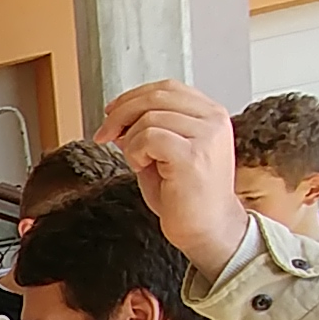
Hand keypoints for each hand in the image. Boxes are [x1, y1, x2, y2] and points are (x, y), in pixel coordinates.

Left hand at [92, 81, 252, 272]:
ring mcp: (206, 136)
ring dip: (131, 141)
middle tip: (104, 134)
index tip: (112, 112)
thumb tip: (117, 118)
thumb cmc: (187, 198)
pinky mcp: (193, 156)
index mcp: (211, 115)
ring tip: (139, 163)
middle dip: (121, 113)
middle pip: (156, 96)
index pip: (167, 88)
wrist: (207, 231)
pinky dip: (135, 152)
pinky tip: (142, 168)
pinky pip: (149, 137)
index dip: (134, 96)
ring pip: (149, 117)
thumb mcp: (162, 156)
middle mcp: (214, 120)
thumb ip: (144, 132)